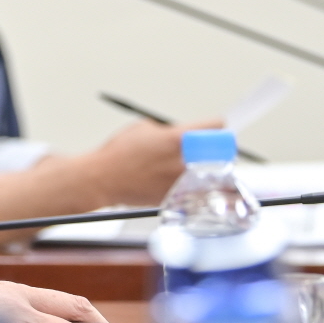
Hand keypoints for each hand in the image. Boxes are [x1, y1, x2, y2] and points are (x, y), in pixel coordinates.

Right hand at [82, 119, 214, 205]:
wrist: (103, 180)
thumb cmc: (119, 154)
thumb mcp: (144, 128)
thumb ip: (169, 130)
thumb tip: (184, 135)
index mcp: (178, 139)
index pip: (215, 126)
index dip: (214, 126)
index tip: (214, 129)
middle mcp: (185, 161)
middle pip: (220, 153)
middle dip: (212, 150)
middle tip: (203, 150)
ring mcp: (183, 181)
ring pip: (210, 174)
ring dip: (203, 169)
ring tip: (185, 166)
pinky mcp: (177, 197)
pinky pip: (193, 188)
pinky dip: (188, 184)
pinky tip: (170, 179)